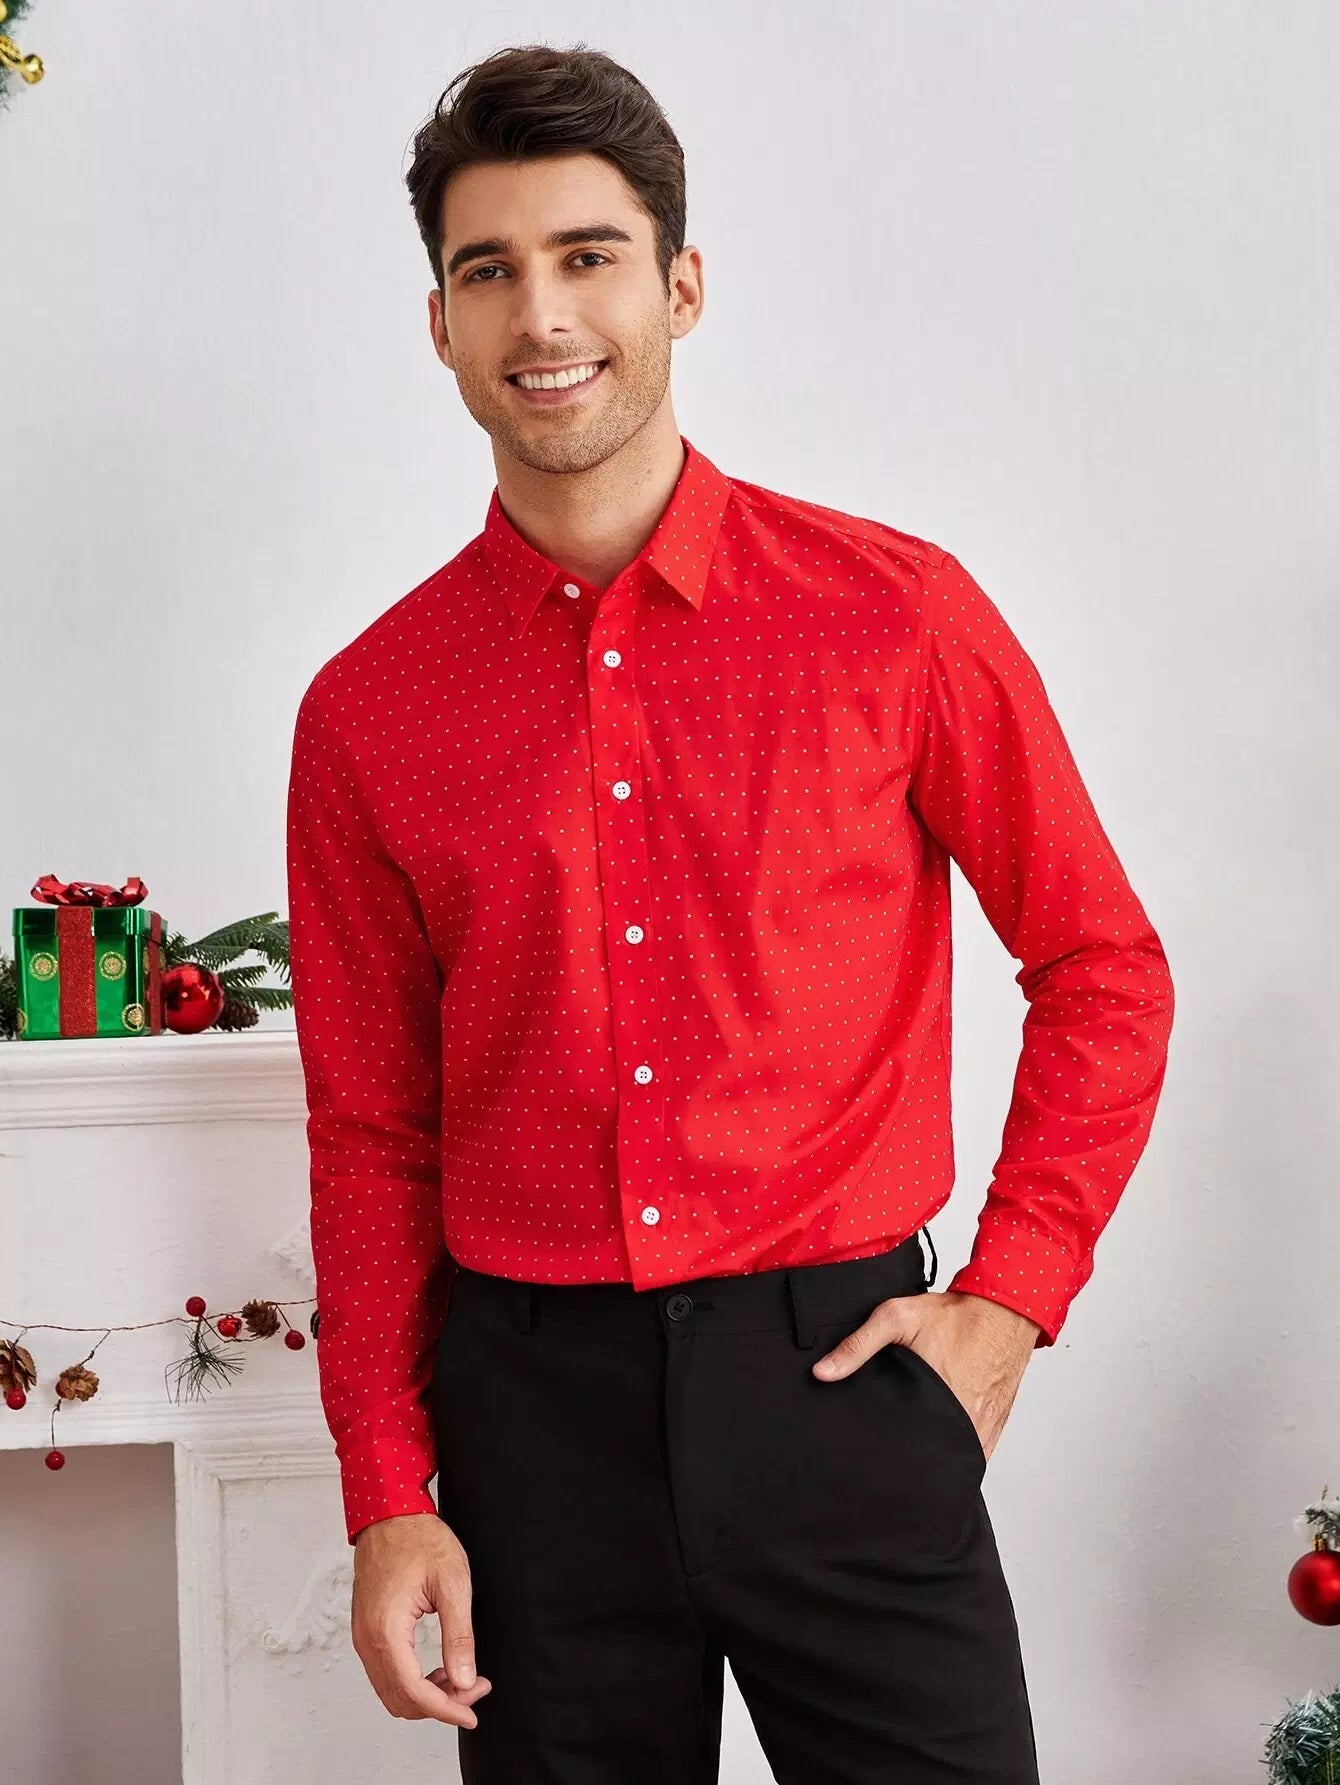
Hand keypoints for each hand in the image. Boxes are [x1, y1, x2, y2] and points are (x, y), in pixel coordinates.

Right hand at [351, 1512, 493, 1726]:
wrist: (390, 1513)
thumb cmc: (419, 1539)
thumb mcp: (452, 1583)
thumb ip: (459, 1636)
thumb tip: (465, 1680)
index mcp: (386, 1630)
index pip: (414, 1692)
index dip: (445, 1710)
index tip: (472, 1713)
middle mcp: (367, 1640)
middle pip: (400, 1699)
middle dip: (440, 1704)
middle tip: (474, 1688)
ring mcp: (363, 1637)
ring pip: (392, 1691)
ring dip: (426, 1695)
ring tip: (461, 1678)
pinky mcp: (366, 1631)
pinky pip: (386, 1673)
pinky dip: (413, 1681)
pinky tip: (438, 1668)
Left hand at [810, 1288, 1040, 1461]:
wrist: (1003, 1309)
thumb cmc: (953, 1314)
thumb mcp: (896, 1319)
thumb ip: (857, 1346)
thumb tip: (822, 1373)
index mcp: (937, 1398)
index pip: (907, 1446)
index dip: (888, 1456)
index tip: (872, 1459)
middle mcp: (963, 1419)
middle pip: (930, 1458)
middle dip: (909, 1461)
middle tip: (888, 1461)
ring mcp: (982, 1425)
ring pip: (955, 1460)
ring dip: (936, 1460)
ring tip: (913, 1460)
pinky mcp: (995, 1424)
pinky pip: (976, 1453)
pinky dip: (960, 1453)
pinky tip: (942, 1451)